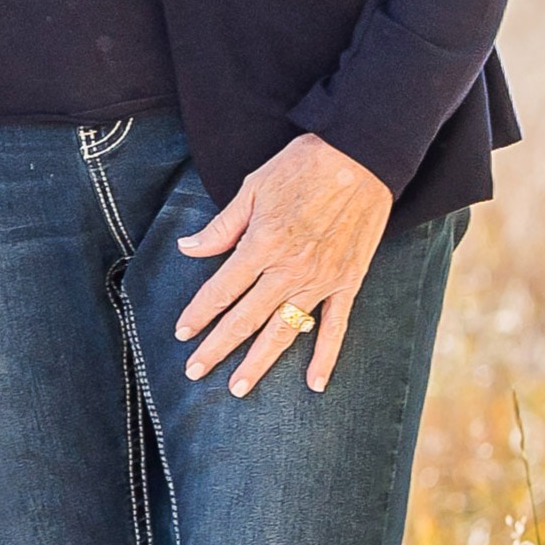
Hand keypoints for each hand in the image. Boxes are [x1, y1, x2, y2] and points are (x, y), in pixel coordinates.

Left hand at [176, 132, 392, 396]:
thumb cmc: (303, 167)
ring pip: (284, 331)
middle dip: (217, 348)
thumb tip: (187, 248)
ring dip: (259, 362)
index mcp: (261, 246)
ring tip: (239, 388)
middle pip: (245, 319)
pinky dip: (326, 357)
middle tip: (194, 372)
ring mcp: (321, 280)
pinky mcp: (348, 282)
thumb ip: (221, 227)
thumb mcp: (253, 188)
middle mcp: (288, 270)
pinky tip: (314, 383)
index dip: (198, 314)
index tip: (182, 333)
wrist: (362, 157)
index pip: (220, 290)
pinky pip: (336, 327)